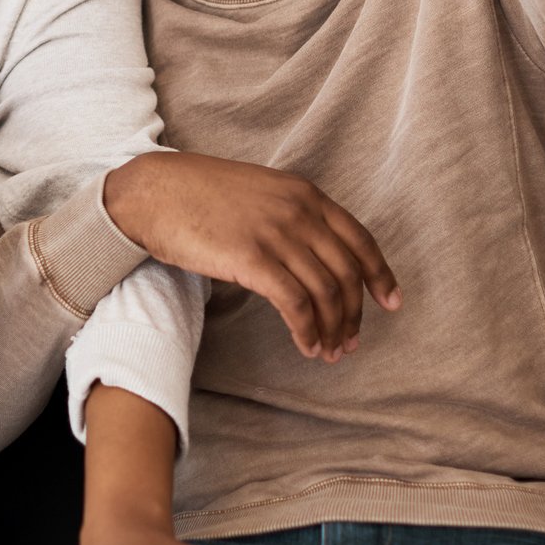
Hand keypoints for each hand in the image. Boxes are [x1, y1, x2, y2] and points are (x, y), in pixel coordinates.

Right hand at [104, 153, 398, 360]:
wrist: (154, 192)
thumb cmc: (198, 195)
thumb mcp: (260, 192)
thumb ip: (290, 215)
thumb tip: (310, 257)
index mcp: (305, 194)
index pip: (359, 239)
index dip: (380, 275)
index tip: (391, 302)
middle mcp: (299, 211)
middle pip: (347, 272)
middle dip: (355, 314)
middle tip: (350, 342)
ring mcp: (276, 234)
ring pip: (325, 292)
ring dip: (332, 329)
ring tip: (328, 352)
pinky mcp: (251, 258)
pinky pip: (295, 303)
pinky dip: (307, 330)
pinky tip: (306, 345)